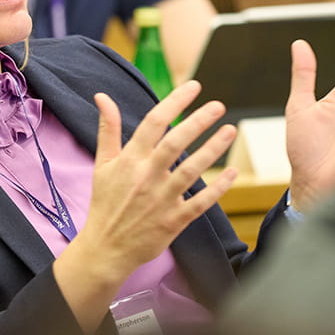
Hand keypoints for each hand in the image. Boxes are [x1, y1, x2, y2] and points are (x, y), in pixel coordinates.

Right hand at [53, 81, 236, 331]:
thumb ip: (108, 129)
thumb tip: (102, 97)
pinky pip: (200, 202)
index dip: (175, 101)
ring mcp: (161, 199)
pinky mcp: (173, 220)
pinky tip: (232, 173)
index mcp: (130, 160)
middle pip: (176, 143)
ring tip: (230, 130)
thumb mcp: (102, 163)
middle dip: (198, 121)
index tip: (194, 86)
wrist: (106, 248)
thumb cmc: (106, 202)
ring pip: (191, 170)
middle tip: (218, 106)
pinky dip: (218, 188)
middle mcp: (146, 176)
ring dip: (212, 150)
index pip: (153, 122)